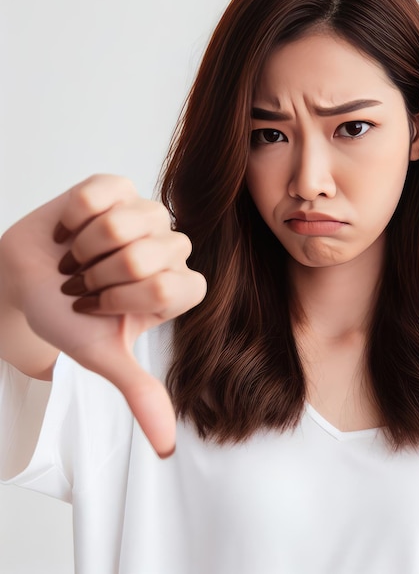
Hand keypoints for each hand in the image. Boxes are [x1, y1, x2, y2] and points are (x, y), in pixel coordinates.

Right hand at [1, 174, 206, 456]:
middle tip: (83, 282)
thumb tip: (168, 446)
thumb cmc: (67, 315)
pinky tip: (71, 228)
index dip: (122, 299)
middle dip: (97, 276)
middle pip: (145, 256)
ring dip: (85, 248)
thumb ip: (140, 392)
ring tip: (77, 256)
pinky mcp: (119, 187)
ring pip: (125, 224)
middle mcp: (172, 249)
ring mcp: (148, 214)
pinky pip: (101, 194)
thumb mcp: (103, 355)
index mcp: (178, 288)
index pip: (168, 288)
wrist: (25, 279)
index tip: (97, 306)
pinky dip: (73, 216)